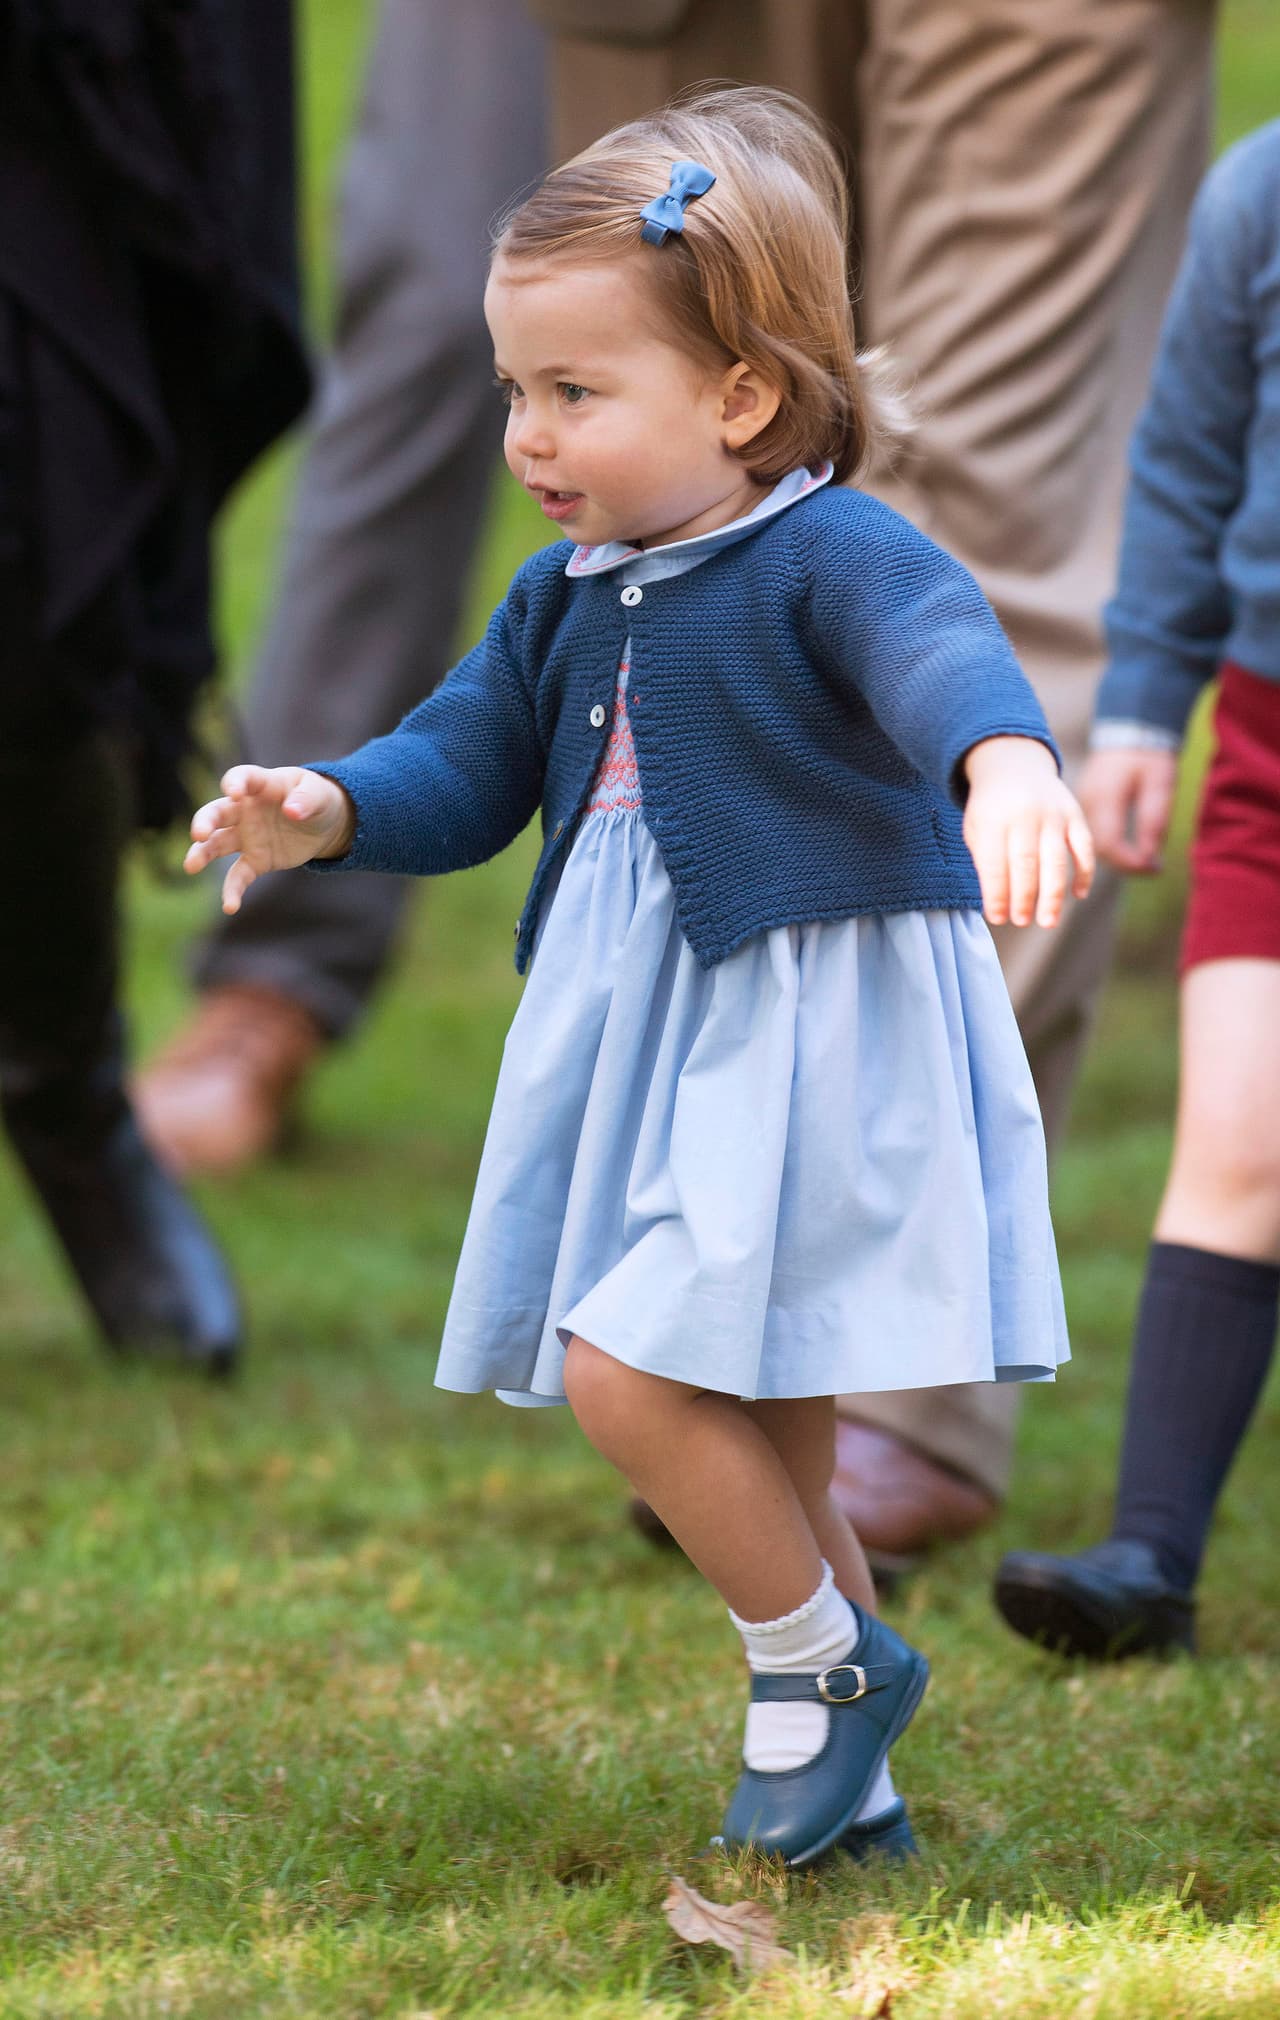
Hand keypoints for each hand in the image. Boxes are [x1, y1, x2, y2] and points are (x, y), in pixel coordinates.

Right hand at [184, 765, 355, 914]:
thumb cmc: (316, 799)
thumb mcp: (319, 794)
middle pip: (217, 813)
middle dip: (205, 822)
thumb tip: (292, 810)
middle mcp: (245, 810)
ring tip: (190, 866)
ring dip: (202, 854)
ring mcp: (247, 836)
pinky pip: (239, 876)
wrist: (324, 824)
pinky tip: (230, 907)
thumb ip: (306, 799)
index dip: (235, 783)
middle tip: (198, 834)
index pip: (241, 778)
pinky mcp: (255, 860)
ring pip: (217, 844)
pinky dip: (232, 891)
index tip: (233, 792)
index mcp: (260, 785)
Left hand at [962, 736, 1094, 927]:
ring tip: (1047, 921)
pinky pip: (1084, 847)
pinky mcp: (1075, 814)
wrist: (1014, 765)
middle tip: (1021, 921)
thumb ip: (985, 861)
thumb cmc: (991, 808)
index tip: (998, 918)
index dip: (996, 895)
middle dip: (1024, 898)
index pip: (994, 864)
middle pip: (1026, 864)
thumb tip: (998, 904)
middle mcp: (1025, 815)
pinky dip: (1084, 872)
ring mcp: (1053, 814)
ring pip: (1056, 860)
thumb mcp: (976, 828)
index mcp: (993, 819)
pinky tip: (1079, 895)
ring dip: (1053, 894)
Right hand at [1079, 746, 1178, 873]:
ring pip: (1091, 845)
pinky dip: (1110, 847)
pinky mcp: (1084, 805)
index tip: (1154, 868)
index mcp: (1104, 798)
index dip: (1130, 863)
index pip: (1109, 844)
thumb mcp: (1159, 782)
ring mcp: (1082, 805)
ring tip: (1144, 861)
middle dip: (1125, 864)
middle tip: (1154, 868)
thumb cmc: (1148, 754)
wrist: (1129, 727)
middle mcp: (1087, 804)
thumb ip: (1154, 819)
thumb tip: (1148, 857)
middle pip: (1096, 849)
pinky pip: (1091, 834)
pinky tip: (1129, 848)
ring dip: (1117, 858)